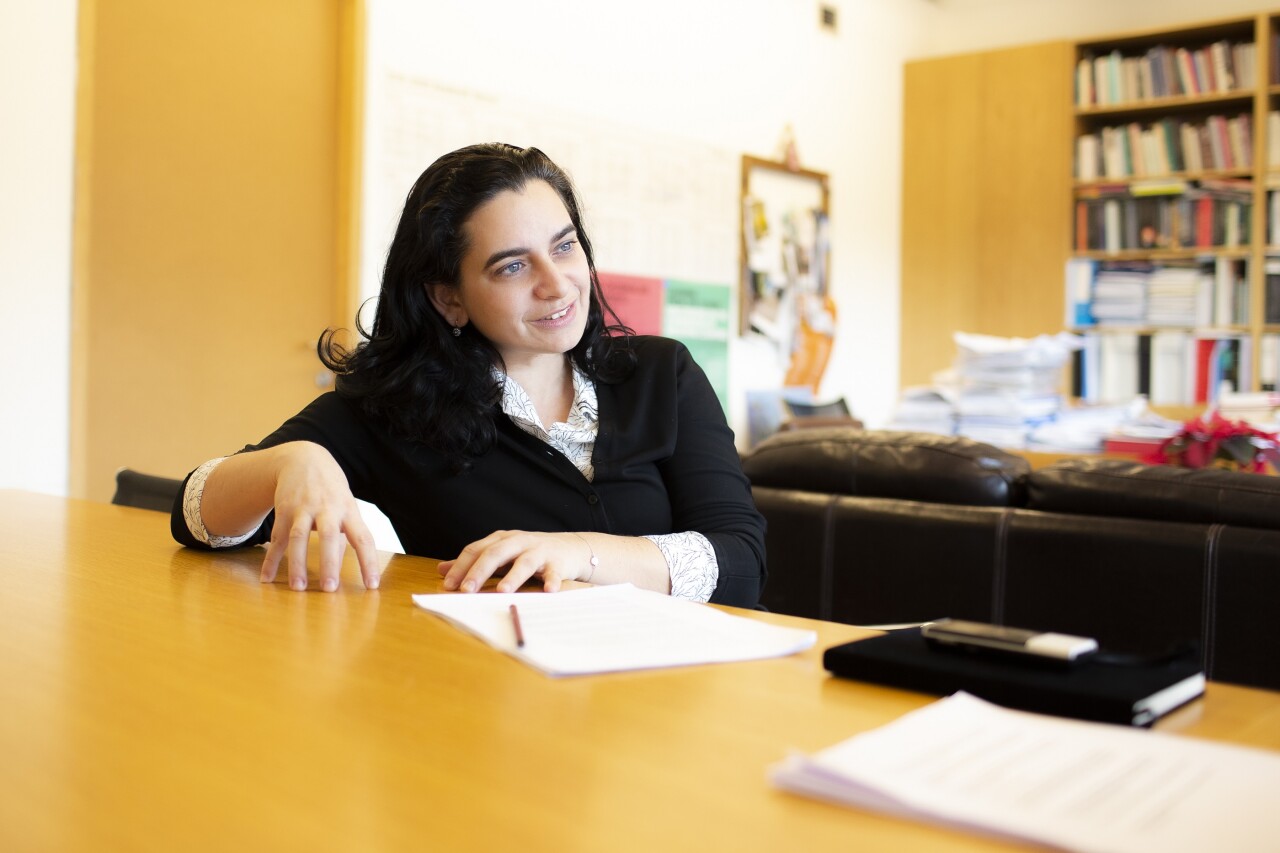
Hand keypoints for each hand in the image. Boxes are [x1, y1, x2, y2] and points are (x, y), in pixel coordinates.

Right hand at [258, 442, 380, 592]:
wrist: (304, 458)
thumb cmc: (331, 490)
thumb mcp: (346, 506)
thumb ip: (345, 535)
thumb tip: (342, 567)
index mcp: (349, 510)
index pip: (363, 538)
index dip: (369, 562)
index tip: (372, 586)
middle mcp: (327, 508)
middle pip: (329, 536)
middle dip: (329, 563)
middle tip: (329, 589)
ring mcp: (303, 508)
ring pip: (299, 537)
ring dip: (298, 564)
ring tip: (298, 588)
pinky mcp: (283, 510)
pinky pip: (277, 538)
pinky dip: (271, 560)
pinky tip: (267, 579)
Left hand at [438, 530, 592, 593]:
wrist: (571, 548)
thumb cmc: (531, 553)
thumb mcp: (501, 554)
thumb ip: (473, 561)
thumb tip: (441, 569)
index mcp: (502, 539)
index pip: (476, 550)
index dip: (461, 566)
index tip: (448, 585)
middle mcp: (519, 542)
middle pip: (496, 553)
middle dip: (479, 571)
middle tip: (466, 590)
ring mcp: (539, 551)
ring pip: (524, 562)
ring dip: (513, 576)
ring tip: (502, 591)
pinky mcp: (559, 562)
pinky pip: (555, 573)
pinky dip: (552, 581)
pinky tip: (548, 591)